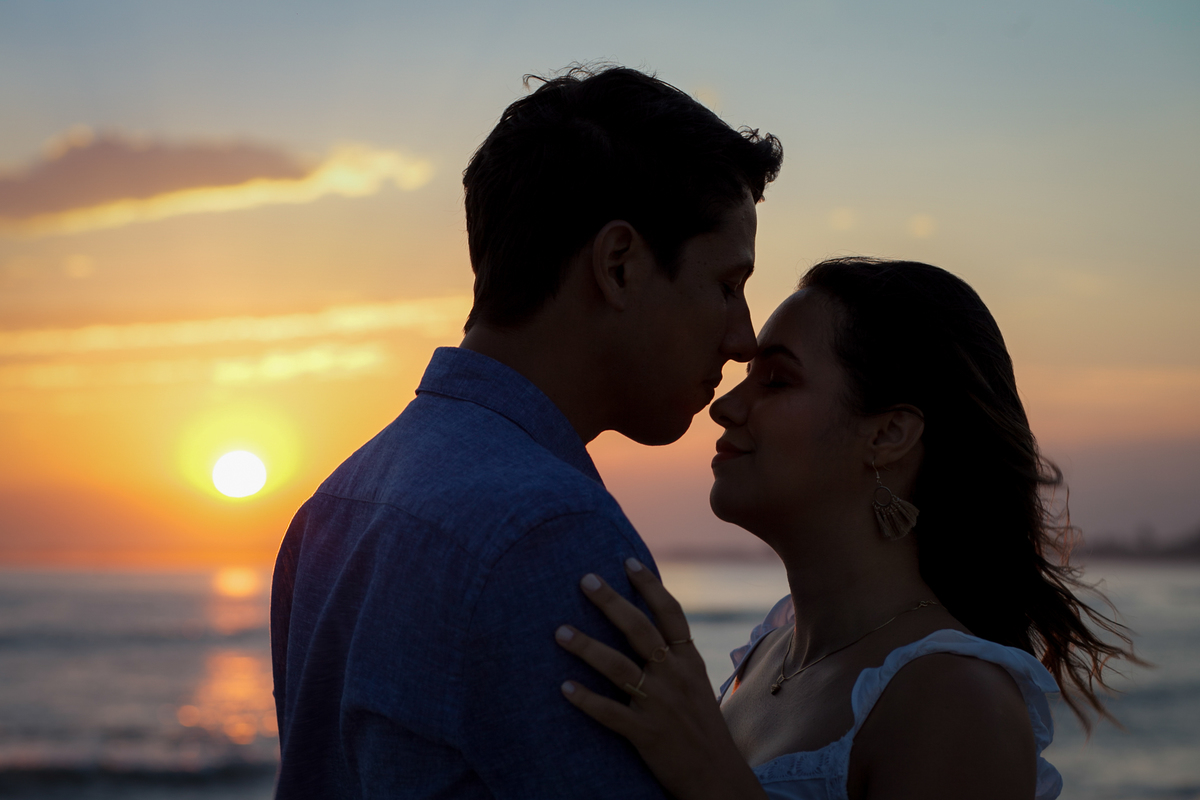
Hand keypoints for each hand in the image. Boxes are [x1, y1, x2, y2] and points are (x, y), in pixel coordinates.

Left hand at [555, 558, 766, 799]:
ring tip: (559, 631)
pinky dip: (586, 700)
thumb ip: (674, 656)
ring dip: (587, 647)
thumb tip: (646, 625)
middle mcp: (675, 676)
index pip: (670, 613)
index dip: (649, 586)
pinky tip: (564, 688)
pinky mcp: (645, 734)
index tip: (627, 561)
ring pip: (618, 667)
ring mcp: (659, 704)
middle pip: (639, 630)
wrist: (717, 776)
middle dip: (611, 602)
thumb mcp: (696, 683)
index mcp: (689, 661)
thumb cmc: (701, 726)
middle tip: (585, 579)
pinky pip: (610, 713)